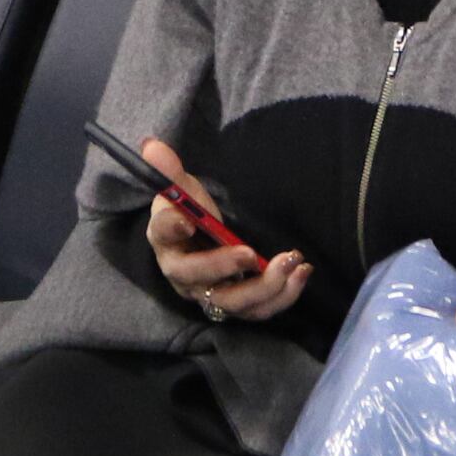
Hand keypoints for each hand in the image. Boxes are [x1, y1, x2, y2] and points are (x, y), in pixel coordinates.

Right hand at [140, 136, 311, 322]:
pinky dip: (283, 295)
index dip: (172, 229)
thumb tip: (152, 146)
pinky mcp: (237, 304)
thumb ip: (169, 169)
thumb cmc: (190, 214)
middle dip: (225, 267)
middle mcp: (183, 276)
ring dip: (265, 286)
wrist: (204, 242)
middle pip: (199, 280)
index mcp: (165, 241)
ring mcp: (210, 294)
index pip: (162, 234)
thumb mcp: (181, 188)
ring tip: (291, 260)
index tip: (187, 222)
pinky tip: (302, 271)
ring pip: (233, 302)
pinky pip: (258, 310)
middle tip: (251, 253)